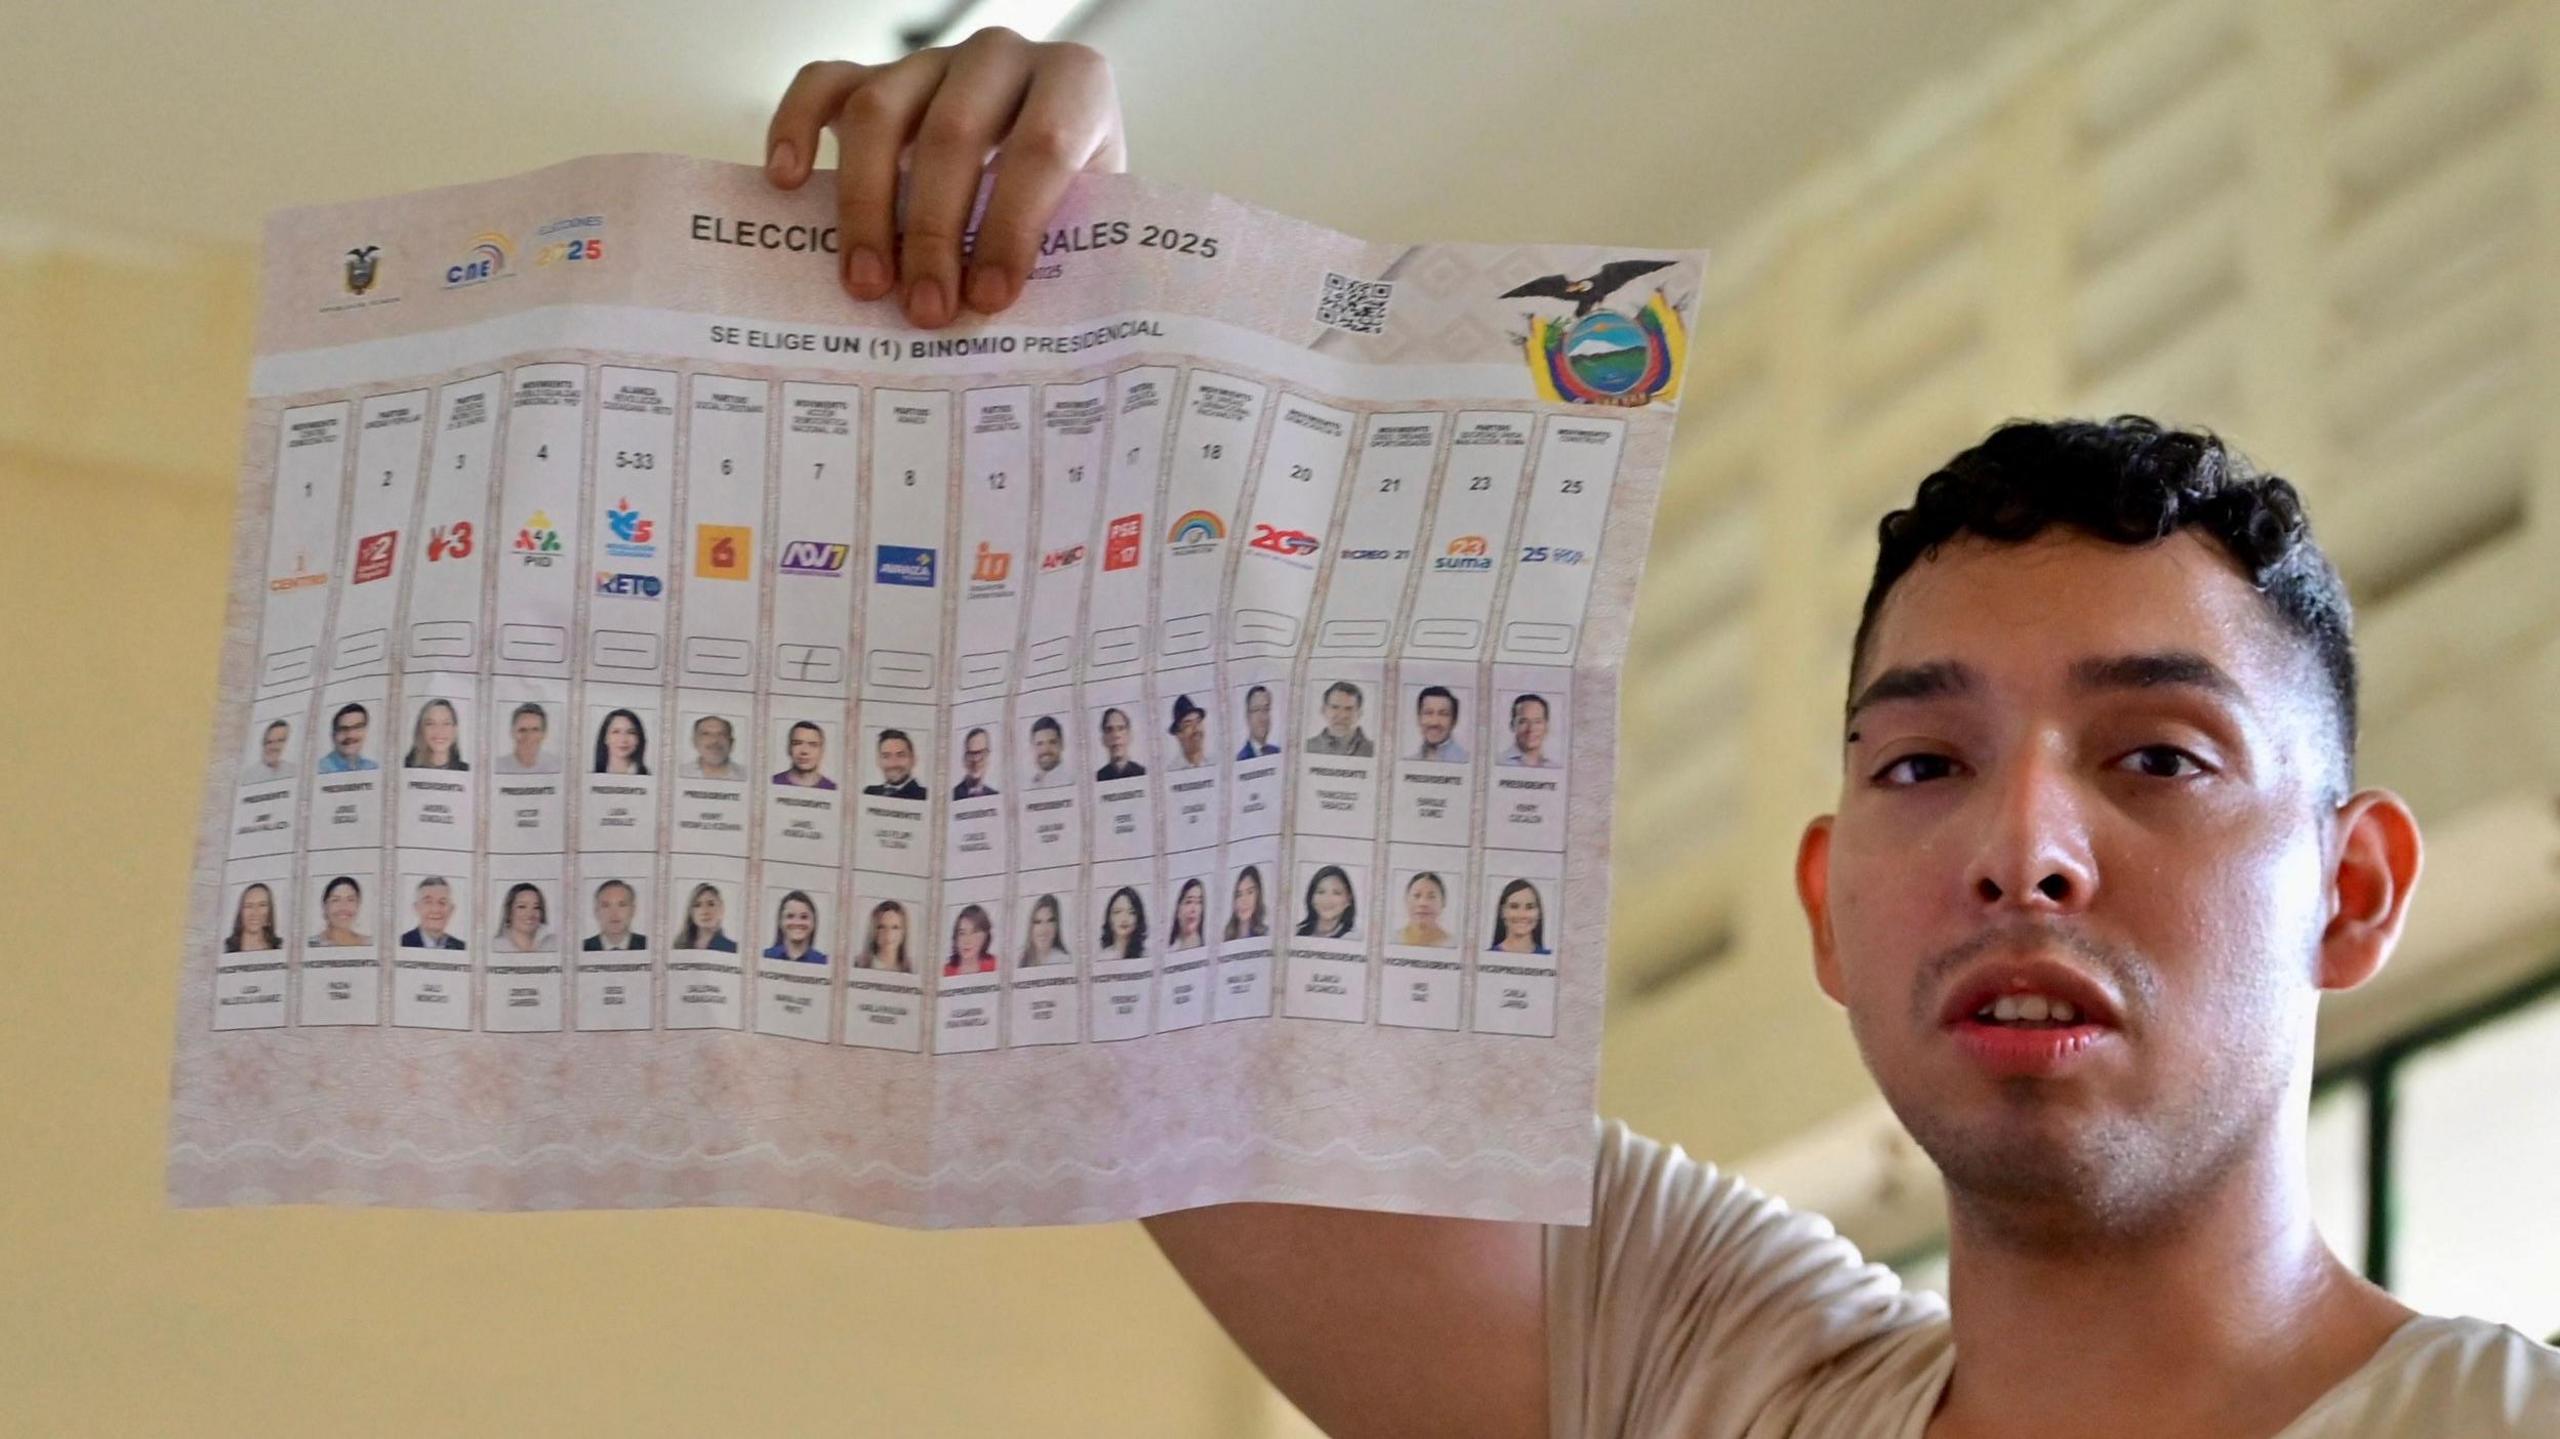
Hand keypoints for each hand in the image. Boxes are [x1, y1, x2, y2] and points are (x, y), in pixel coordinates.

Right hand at [766, 27, 1126, 327]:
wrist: (1049, 148)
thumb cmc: (1068, 196)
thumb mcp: (1088, 219)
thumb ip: (1063, 257)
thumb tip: (1016, 335)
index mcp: (1074, 84)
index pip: (1041, 147)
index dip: (1011, 227)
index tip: (990, 299)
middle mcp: (1000, 58)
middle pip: (952, 133)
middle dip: (934, 233)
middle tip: (925, 310)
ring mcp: (933, 61)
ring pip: (879, 112)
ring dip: (866, 207)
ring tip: (866, 285)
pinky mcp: (876, 71)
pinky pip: (823, 84)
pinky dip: (796, 127)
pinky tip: (787, 182)